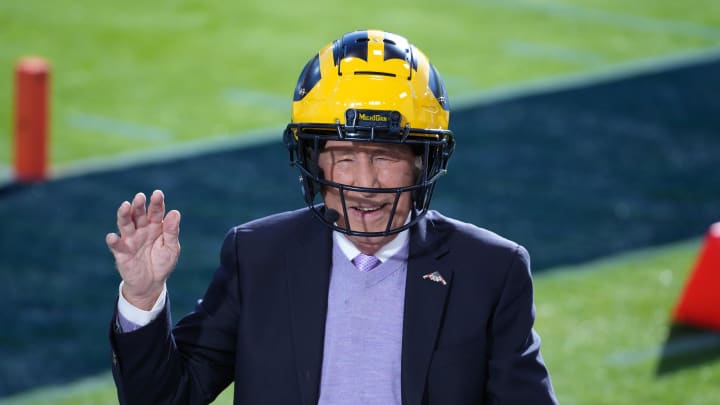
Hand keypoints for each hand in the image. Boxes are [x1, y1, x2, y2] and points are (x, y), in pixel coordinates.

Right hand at [106, 190, 180, 309]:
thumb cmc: (162, 263)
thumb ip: (172, 231)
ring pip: (126, 224)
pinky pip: (116, 245)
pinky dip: (114, 241)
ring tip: (125, 206)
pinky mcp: (122, 253)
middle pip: (139, 214)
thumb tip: (175, 212)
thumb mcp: (172, 248)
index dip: (156, 203)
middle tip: (140, 197)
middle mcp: (141, 230)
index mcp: (156, 226)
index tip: (157, 194)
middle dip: (139, 205)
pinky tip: (113, 236)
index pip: (156, 212)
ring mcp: (130, 240)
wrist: (152, 284)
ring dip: (124, 215)